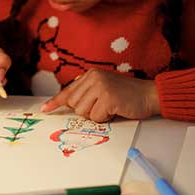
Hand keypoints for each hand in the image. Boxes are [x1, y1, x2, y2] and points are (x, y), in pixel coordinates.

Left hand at [41, 68, 160, 121]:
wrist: (150, 94)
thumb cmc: (128, 95)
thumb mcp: (104, 87)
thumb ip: (89, 91)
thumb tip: (71, 100)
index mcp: (91, 75)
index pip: (69, 91)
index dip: (56, 102)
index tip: (45, 110)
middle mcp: (93, 77)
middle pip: (75, 105)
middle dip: (87, 111)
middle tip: (104, 106)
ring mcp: (100, 86)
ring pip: (83, 112)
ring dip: (97, 115)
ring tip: (110, 107)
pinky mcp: (108, 97)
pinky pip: (96, 117)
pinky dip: (105, 119)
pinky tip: (116, 110)